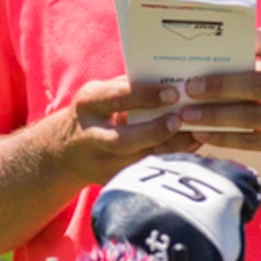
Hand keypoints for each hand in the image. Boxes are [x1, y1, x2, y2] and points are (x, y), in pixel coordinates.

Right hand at [60, 75, 196, 177]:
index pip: (117, 98)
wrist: (65, 151)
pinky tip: (189, 149)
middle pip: (124, 140)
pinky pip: (146, 171)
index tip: (173, 93)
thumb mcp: (101, 92)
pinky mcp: (112, 180)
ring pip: (138, 161)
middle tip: (180, 120)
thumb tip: (171, 80)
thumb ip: (129, 85)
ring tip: (194, 134)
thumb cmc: (95, 112)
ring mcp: (100, 163)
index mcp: (88, 104)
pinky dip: (170, 161)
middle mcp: (90, 136)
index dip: (146, 96)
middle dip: (155, 131)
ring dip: (170, 149)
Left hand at [178, 28, 260, 173]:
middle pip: (257, 83)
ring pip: (251, 116)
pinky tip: (203, 135)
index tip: (216, 44)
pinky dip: (225, 138)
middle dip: (219, 85)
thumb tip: (211, 57)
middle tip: (190, 87)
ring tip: (187, 115)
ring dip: (215, 115)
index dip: (246, 42)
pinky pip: (253, 141)